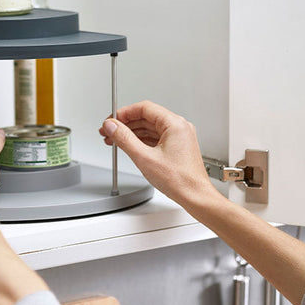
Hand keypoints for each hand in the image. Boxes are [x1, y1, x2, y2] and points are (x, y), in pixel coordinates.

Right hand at [99, 100, 218, 207]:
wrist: (194, 196)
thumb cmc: (180, 180)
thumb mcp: (144, 158)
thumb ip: (124, 139)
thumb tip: (112, 126)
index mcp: (175, 124)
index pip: (144, 108)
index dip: (124, 113)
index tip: (112, 120)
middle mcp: (179, 127)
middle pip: (146, 117)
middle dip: (125, 124)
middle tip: (110, 130)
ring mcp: (178, 137)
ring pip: (149, 128)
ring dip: (131, 133)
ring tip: (115, 139)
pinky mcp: (176, 147)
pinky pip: (155, 138)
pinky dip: (140, 141)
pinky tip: (129, 146)